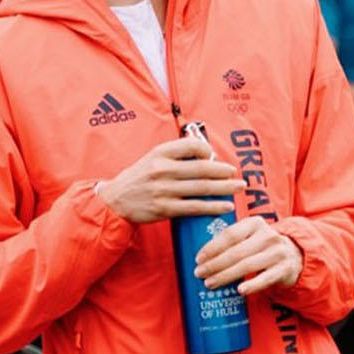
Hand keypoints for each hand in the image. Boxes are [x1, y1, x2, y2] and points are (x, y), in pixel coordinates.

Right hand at [97, 138, 244, 223]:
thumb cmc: (139, 178)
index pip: (192, 145)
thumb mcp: (153, 158)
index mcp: (161, 153)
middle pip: (202, 168)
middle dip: (224, 171)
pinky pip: (195, 207)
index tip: (215, 158)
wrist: (114, 201)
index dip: (208, 151)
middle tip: (237, 174)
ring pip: (201, 188)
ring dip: (224, 188)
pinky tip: (225, 206)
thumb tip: (207, 156)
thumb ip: (177, 154)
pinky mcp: (164, 208)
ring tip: (239, 188)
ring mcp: (163, 189)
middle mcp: (162, 169)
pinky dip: (213, 206)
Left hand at [193, 217, 302, 295]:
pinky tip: (240, 290)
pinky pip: (265, 278)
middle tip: (199, 273)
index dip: (212, 247)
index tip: (198, 259)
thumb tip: (203, 256)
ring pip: (247, 265)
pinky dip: (252, 285)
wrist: (294, 255)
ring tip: (210, 283)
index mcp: (256, 223)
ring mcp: (278, 252)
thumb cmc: (261, 247)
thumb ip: (231, 240)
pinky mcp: (285, 269)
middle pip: (236, 252)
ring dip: (226, 276)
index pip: (230, 234)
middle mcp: (268, 235)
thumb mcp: (249, 236)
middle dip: (215, 264)